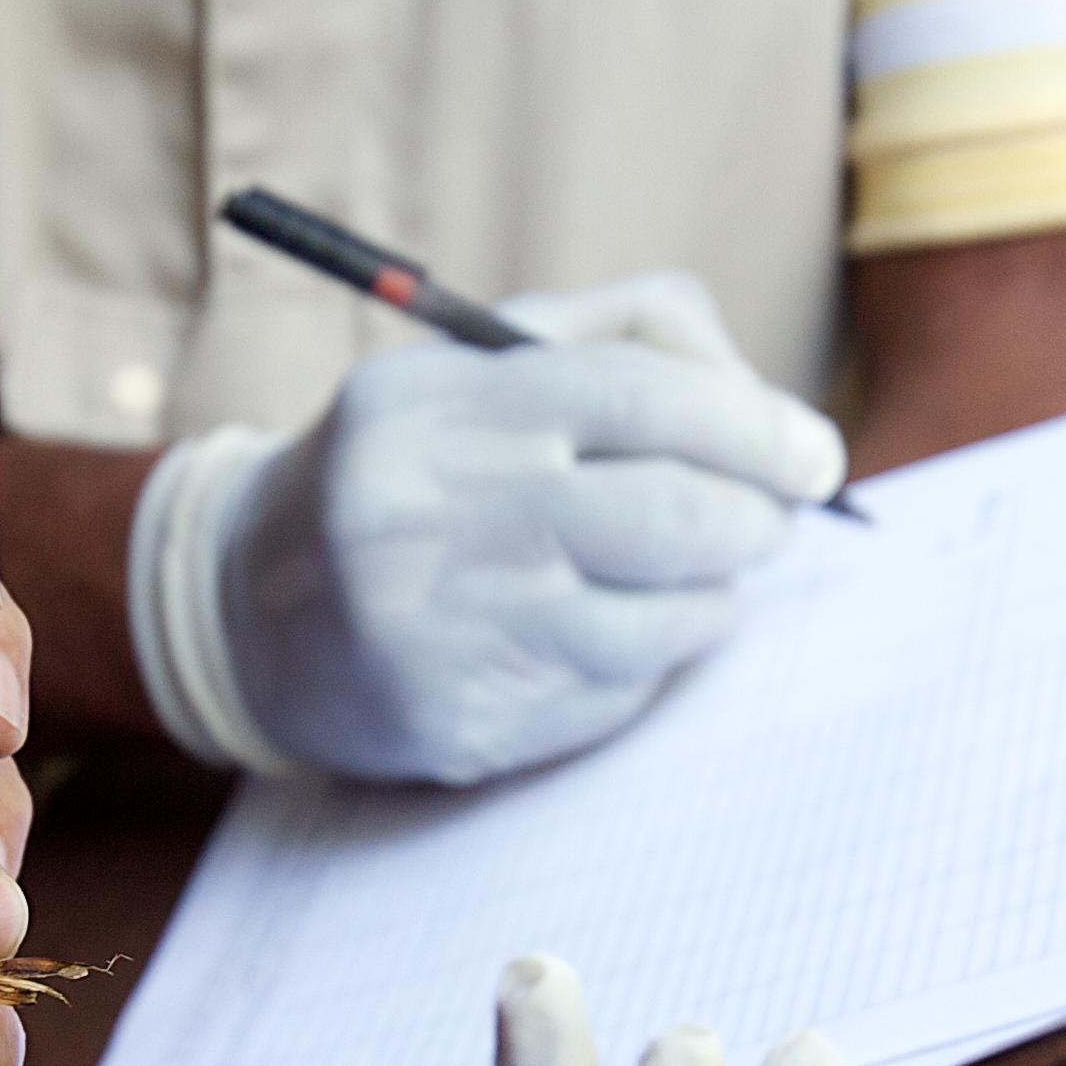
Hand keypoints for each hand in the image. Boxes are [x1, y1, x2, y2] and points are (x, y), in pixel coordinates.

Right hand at [130, 273, 846, 784]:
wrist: (251, 606)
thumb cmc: (414, 463)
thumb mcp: (483, 360)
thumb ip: (630, 336)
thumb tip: (771, 410)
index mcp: (445, 408)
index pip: (643, 398)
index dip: (755, 425)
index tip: (813, 454)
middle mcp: (443, 519)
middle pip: (676, 517)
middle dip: (756, 518)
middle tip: (770, 515)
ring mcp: (455, 635)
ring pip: (668, 620)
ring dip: (711, 595)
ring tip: (679, 569)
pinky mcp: (467, 728)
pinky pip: (622, 695)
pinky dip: (645, 659)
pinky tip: (597, 627)